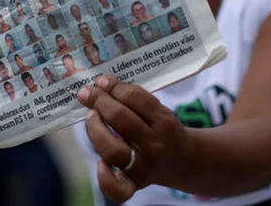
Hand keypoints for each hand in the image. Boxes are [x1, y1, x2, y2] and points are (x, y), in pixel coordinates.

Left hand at [78, 75, 188, 202]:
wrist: (182, 160)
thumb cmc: (162, 129)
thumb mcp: (158, 110)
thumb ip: (135, 99)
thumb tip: (102, 85)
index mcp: (163, 121)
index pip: (135, 98)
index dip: (114, 86)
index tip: (101, 80)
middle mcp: (155, 145)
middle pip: (121, 119)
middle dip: (100, 101)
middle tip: (88, 93)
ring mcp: (144, 166)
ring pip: (112, 149)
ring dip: (95, 128)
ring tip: (90, 115)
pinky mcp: (135, 184)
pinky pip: (118, 189)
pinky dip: (105, 178)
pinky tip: (100, 163)